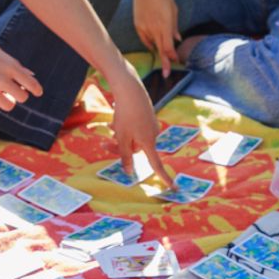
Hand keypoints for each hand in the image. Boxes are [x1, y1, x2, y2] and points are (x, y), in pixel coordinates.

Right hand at [0, 31, 42, 113]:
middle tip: (15, 90)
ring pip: (9, 106)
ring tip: (1, 93)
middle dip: (21, 94)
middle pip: (22, 97)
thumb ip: (14, 65)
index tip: (37, 92)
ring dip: (8, 100)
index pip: (30, 83)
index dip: (36, 89)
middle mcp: (0, 79)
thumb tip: (31, 75)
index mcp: (8, 65)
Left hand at [107, 60, 173, 186]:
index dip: (164, 177)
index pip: (156, 165)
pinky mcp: (148, 114)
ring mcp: (151, 123)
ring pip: (133, 136)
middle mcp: (153, 134)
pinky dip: (125, 125)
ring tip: (110, 125)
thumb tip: (129, 172)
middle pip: (136, 148)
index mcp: (148, 142)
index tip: (174, 188)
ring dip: (121, 134)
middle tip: (104, 144)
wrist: (130, 89)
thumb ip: (125, 156)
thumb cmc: (126, 115)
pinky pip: (135, 126)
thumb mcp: (122, 138)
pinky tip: (115, 118)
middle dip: (121, 146)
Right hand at [133, 0, 179, 76]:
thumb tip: (177, 39)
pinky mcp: (137, 26)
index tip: (175, 64)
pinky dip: (150, 41)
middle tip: (167, 74)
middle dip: (164, 62)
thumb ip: (174, 26)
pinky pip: (145, 39)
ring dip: (159, 46)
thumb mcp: (173, 9)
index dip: (171, 57)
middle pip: (159, 49)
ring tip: (163, 39)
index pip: (168, 47)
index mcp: (164, 24)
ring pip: (152, 44)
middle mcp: (152, 28)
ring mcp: (143, 28)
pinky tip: (155, 37)